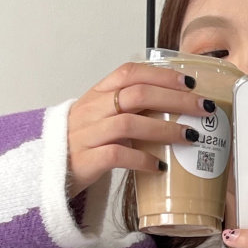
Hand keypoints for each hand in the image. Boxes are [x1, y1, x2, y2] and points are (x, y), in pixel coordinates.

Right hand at [67, 62, 215, 197]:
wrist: (44, 174)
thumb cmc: (80, 147)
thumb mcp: (100, 121)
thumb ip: (128, 114)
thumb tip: (171, 114)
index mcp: (96, 97)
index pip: (128, 73)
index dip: (160, 74)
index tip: (189, 81)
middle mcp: (91, 111)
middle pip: (137, 95)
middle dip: (176, 100)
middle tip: (203, 109)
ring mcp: (87, 135)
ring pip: (130, 124)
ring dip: (165, 129)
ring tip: (190, 137)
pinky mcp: (87, 161)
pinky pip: (118, 156)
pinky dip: (143, 160)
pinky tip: (160, 166)